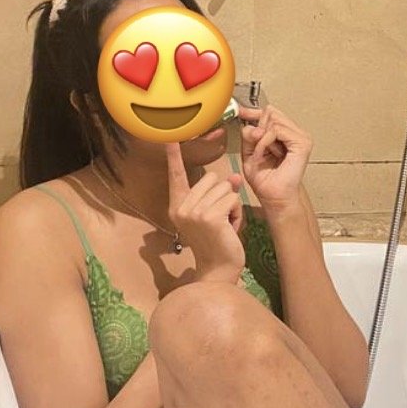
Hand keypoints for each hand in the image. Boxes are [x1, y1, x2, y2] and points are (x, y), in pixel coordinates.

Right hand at [165, 141, 245, 278]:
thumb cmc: (217, 241)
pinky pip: (233, 198)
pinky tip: (230, 228)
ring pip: (225, 187)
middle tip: (219, 219)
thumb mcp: (213, 213)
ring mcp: (194, 212)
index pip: (176, 176)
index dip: (173, 157)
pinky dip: (237, 212)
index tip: (169, 138)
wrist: (219, 269)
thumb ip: (217, 193)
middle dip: (223, 195)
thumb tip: (233, 177)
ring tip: (225, 225)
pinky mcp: (210, 216)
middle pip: (212, 178)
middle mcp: (181, 208)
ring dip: (232, 205)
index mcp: (177, 206)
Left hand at [237, 104, 312, 215]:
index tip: (241, 112)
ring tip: (261, 155)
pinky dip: (264, 142)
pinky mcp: (302, 143)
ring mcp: (300, 137)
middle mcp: (294, 133)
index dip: (254, 112)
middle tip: (256, 148)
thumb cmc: (266, 181)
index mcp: (284, 135)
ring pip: (273, 120)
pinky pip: (276, 131)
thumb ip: (249, 136)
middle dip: (258, 129)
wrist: (275, 197)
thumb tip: (250, 124)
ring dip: (260, 139)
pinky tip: (264, 154)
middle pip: (271, 113)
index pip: (271, 113)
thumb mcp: (250, 153)